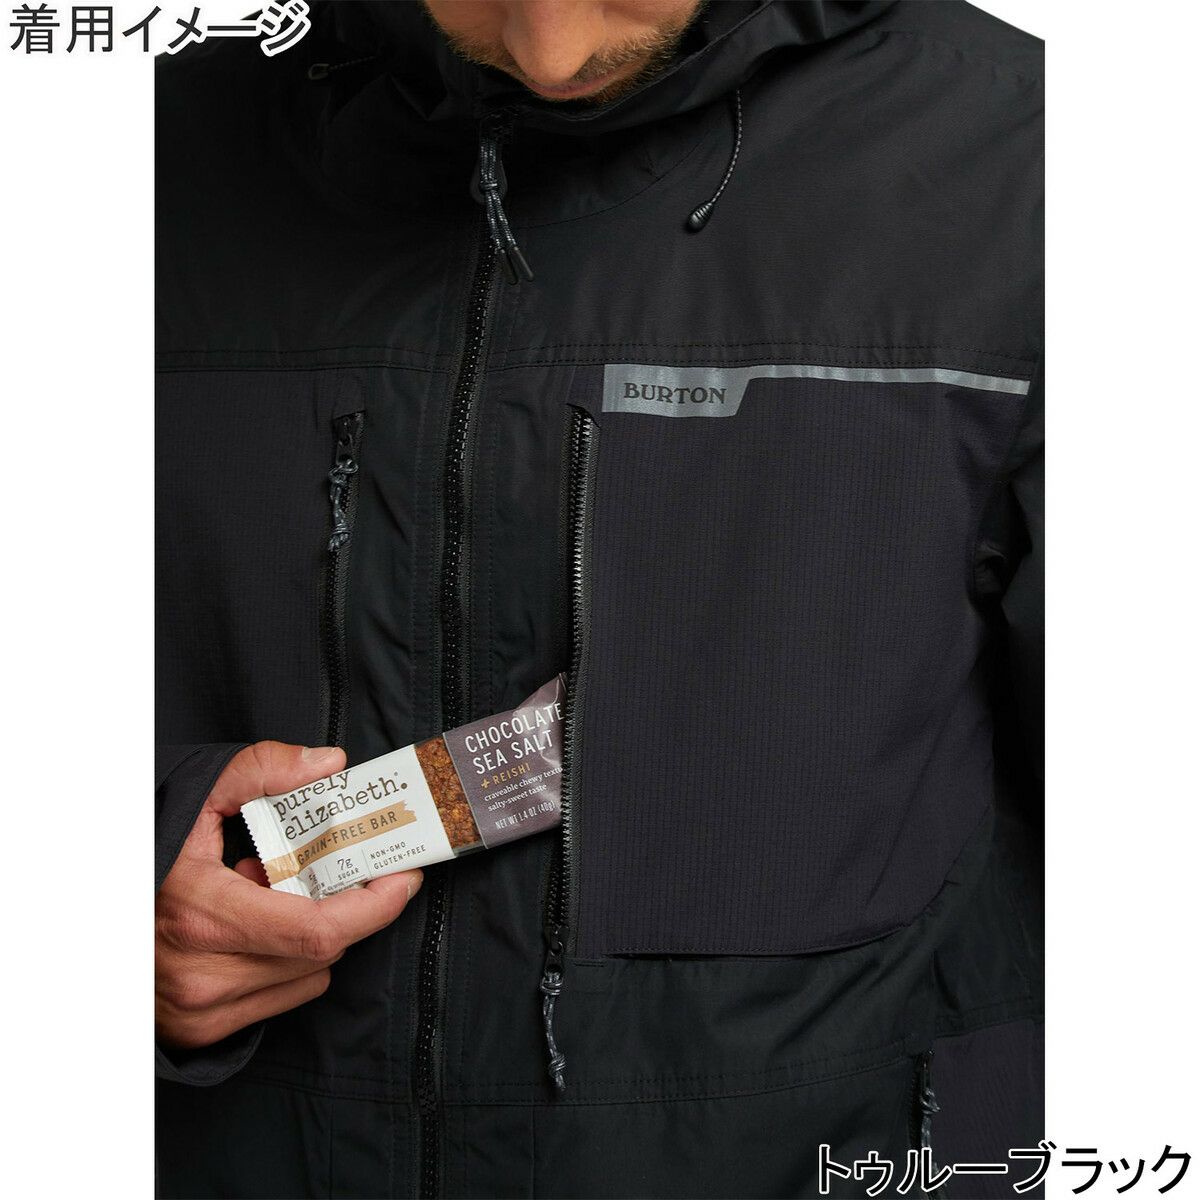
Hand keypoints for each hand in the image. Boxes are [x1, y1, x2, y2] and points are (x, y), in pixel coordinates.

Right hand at [155, 741, 421, 1049]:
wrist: (96, 905)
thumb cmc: (150, 846)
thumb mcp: (200, 793)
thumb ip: (263, 770)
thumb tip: (330, 764)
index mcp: (200, 911)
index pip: (316, 928)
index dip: (374, 906)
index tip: (401, 875)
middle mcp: (200, 972)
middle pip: (321, 950)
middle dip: (350, 908)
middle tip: (351, 870)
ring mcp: (199, 1007)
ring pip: (308, 975)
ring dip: (317, 934)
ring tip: (279, 894)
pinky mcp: (200, 1029)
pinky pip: (284, 996)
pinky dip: (291, 961)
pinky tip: (259, 926)